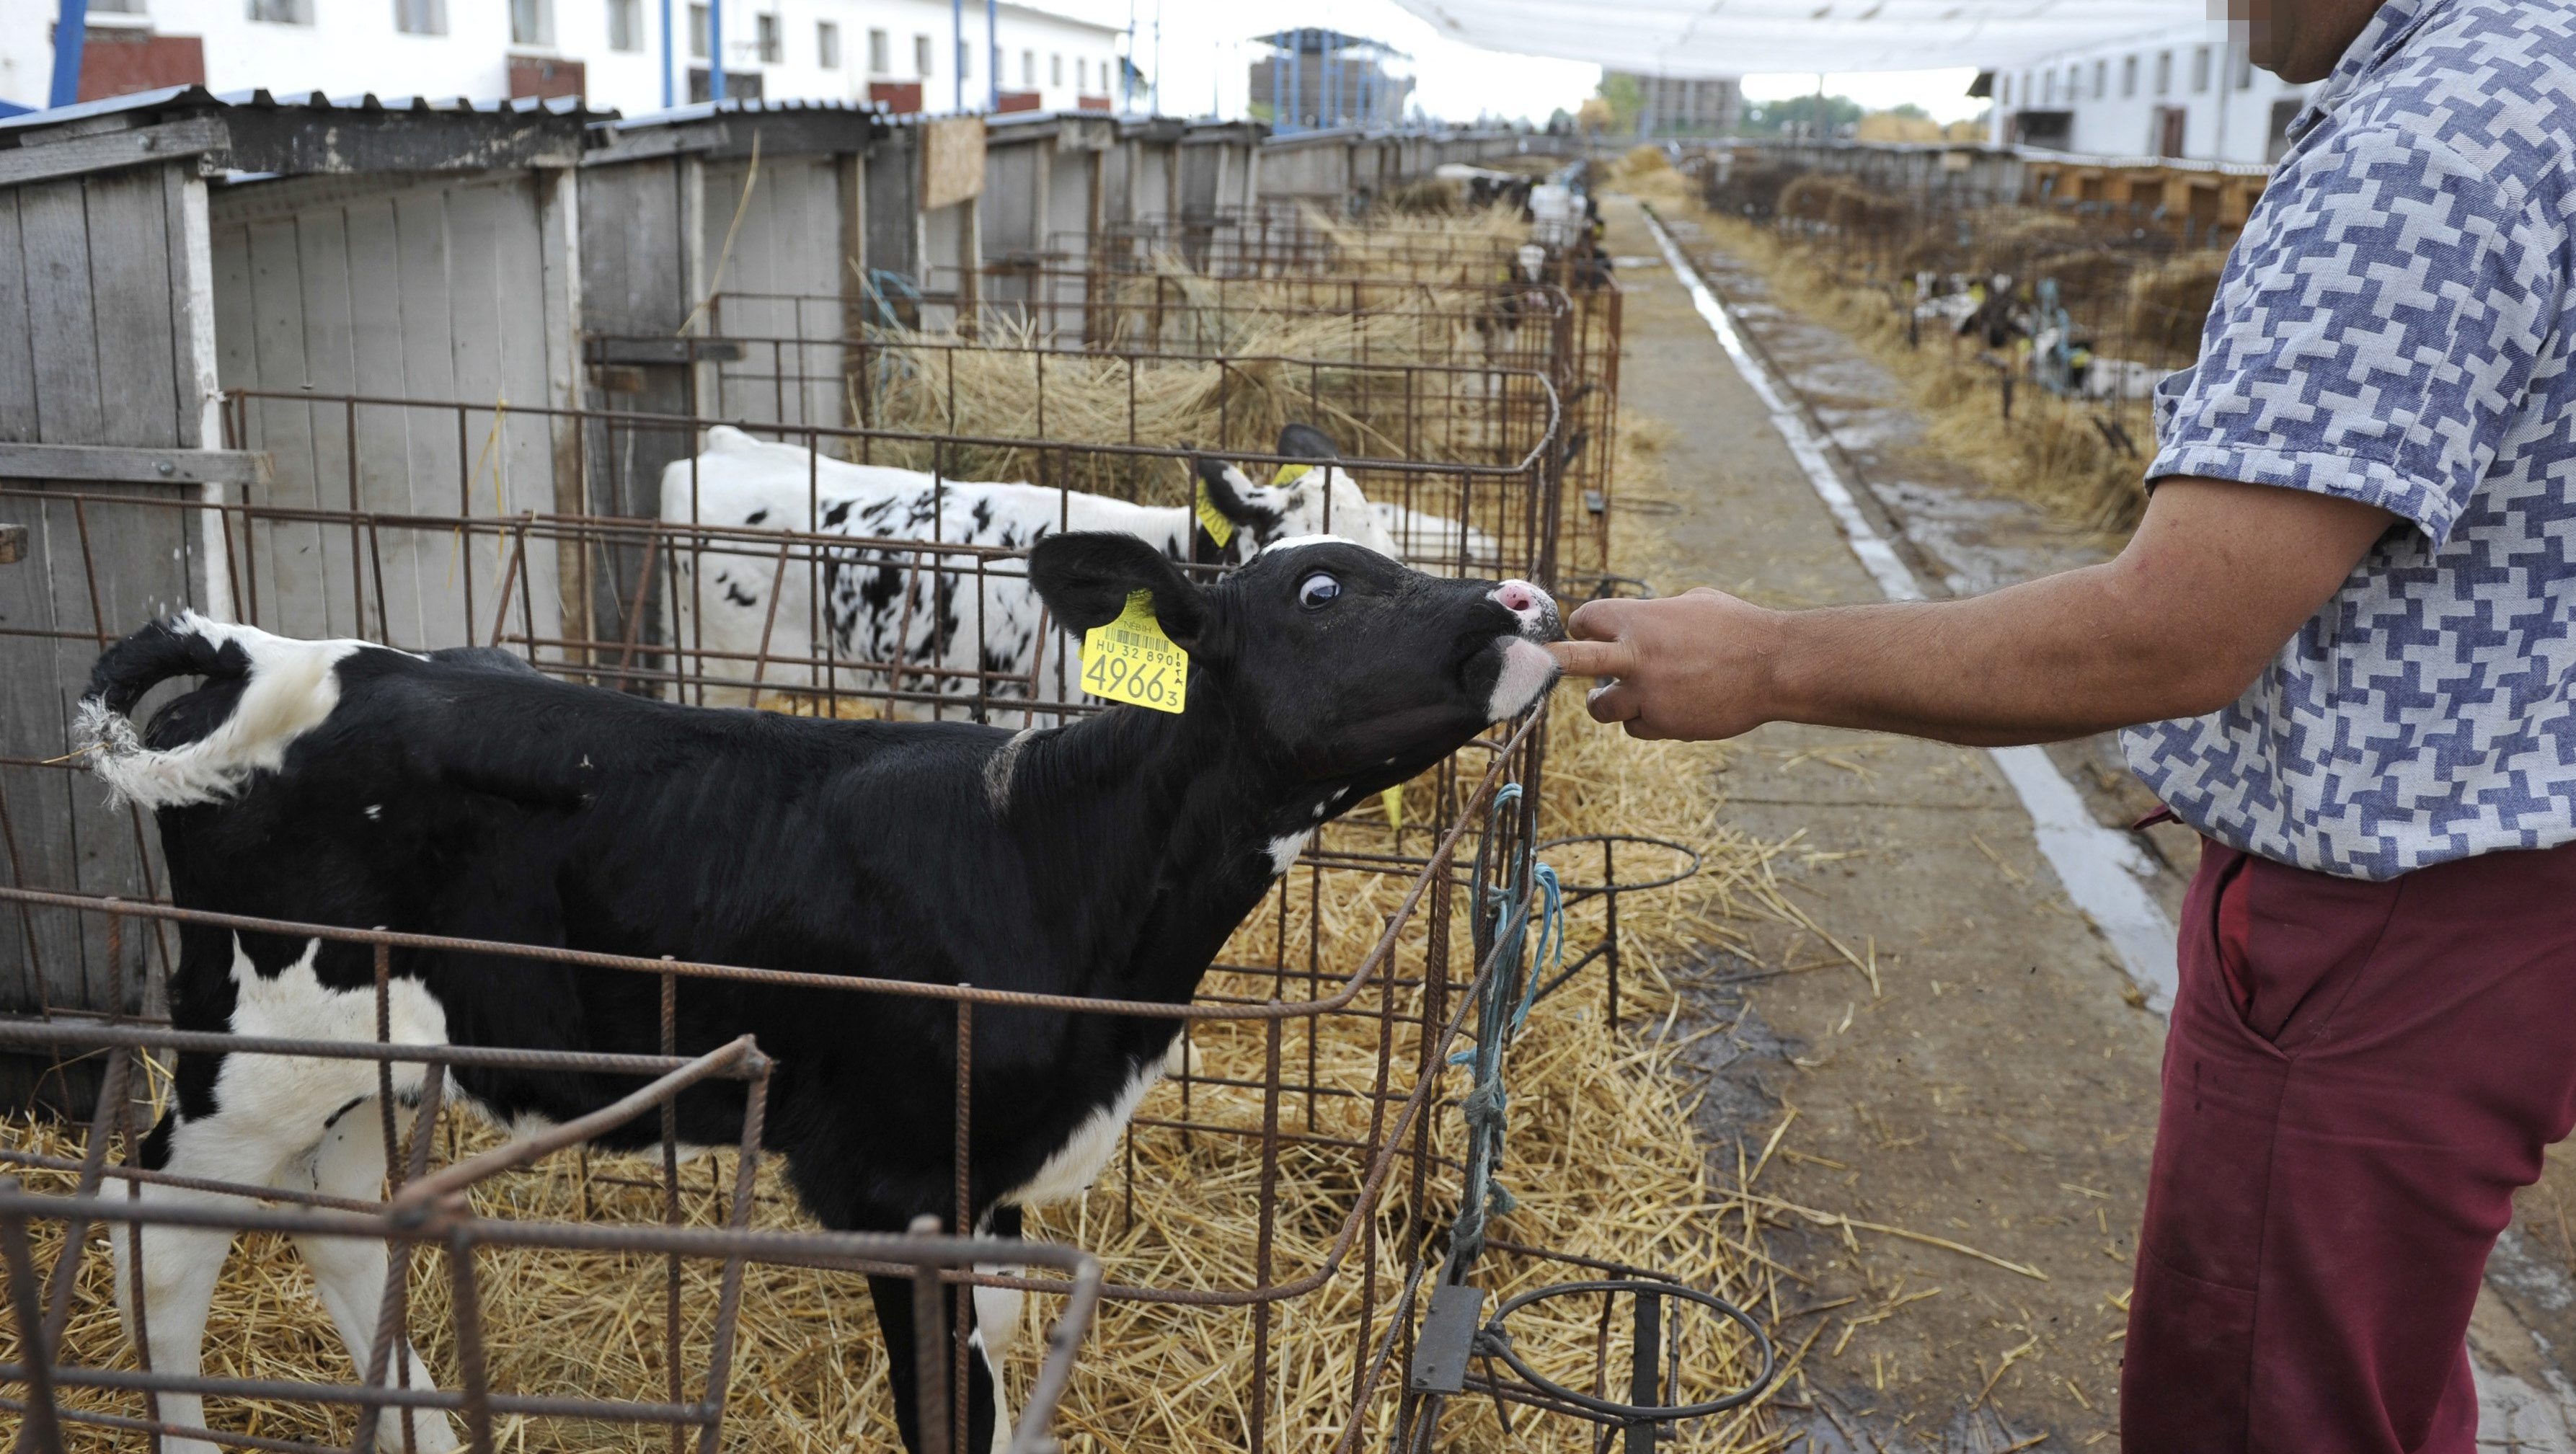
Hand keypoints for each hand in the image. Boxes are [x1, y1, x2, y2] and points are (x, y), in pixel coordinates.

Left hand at [1547, 589, 1785, 740]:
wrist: (1774, 666)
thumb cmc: (1737, 627)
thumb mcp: (1692, 603)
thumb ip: (1655, 614)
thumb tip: (1639, 620)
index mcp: (1638, 619)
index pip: (1585, 622)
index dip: (1588, 627)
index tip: (1594, 633)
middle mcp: (1635, 657)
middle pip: (1572, 662)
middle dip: (1550, 663)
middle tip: (1534, 665)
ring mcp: (1647, 694)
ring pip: (1600, 707)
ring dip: (1608, 701)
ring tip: (1625, 693)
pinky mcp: (1664, 724)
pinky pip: (1636, 727)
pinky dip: (1645, 719)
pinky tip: (1668, 707)